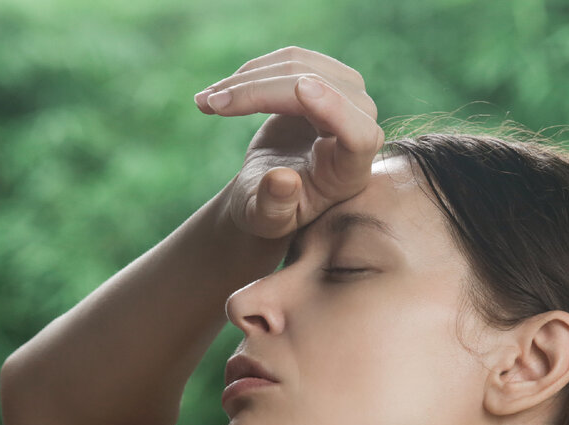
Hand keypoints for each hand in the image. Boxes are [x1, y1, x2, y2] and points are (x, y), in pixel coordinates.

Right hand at [195, 46, 384, 239]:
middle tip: (210, 106)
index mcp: (351, 170)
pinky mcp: (328, 78)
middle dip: (259, 92)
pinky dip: (251, 72)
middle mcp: (361, 127)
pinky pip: (291, 59)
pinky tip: (220, 92)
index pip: (359, 134)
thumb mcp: (268, 220)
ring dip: (248, 78)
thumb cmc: (273, 209)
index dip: (335, 108)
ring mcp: (348, 97)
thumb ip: (275, 207)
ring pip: (300, 66)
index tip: (301, 88)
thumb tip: (283, 180)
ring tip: (207, 102)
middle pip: (318, 89)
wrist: (276, 190)